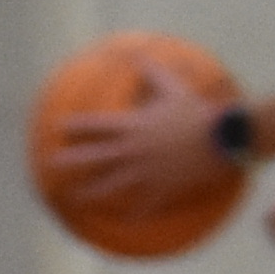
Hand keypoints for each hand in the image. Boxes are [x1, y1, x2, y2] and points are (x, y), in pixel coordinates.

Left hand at [51, 60, 237, 218]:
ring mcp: (147, 171)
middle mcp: (133, 150)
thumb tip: (135, 53)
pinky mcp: (164, 187)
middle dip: (69, 160)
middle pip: (94, 157)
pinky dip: (135, 213)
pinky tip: (125, 220)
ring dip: (91, 192)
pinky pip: (146, 203)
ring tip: (74, 198)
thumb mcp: (174, 87)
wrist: (224, 138)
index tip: (59, 128)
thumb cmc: (198, 112)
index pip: (94, 124)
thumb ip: (152, 71)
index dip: (74, 126)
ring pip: (112, 185)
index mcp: (133, 126)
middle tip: (50, 164)